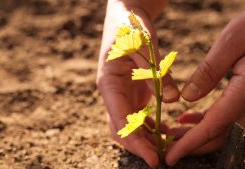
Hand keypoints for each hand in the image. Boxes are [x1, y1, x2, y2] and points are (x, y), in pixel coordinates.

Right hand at [97, 1, 178, 166]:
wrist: (126, 16)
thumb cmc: (130, 27)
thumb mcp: (143, 45)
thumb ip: (156, 72)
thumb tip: (170, 100)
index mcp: (108, 84)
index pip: (119, 121)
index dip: (135, 142)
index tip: (153, 158)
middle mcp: (112, 93)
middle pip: (121, 128)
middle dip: (139, 145)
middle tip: (161, 158)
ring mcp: (121, 94)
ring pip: (130, 125)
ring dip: (145, 138)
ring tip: (165, 147)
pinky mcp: (131, 91)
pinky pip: (138, 115)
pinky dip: (150, 126)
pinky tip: (164, 130)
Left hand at [166, 12, 244, 165]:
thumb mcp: (232, 43)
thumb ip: (210, 71)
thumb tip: (188, 98)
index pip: (213, 126)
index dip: (189, 145)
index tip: (170, 157)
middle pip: (218, 135)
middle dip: (190, 145)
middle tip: (166, 148)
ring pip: (220, 128)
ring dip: (194, 134)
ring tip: (171, 134)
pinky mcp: (244, 96)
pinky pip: (224, 116)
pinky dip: (203, 121)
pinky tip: (186, 118)